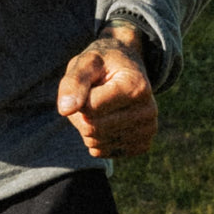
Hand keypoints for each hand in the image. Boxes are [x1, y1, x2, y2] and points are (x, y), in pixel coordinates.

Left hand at [57, 28, 157, 158]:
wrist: (127, 66)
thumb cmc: (103, 62)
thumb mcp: (86, 61)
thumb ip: (74, 82)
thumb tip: (65, 110)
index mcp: (136, 87)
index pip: (90, 109)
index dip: (80, 96)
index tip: (90, 82)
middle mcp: (148, 111)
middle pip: (92, 128)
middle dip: (82, 113)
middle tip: (93, 94)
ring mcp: (148, 131)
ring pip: (96, 143)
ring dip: (88, 125)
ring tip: (101, 105)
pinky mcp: (142, 145)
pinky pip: (103, 152)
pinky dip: (97, 138)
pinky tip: (108, 118)